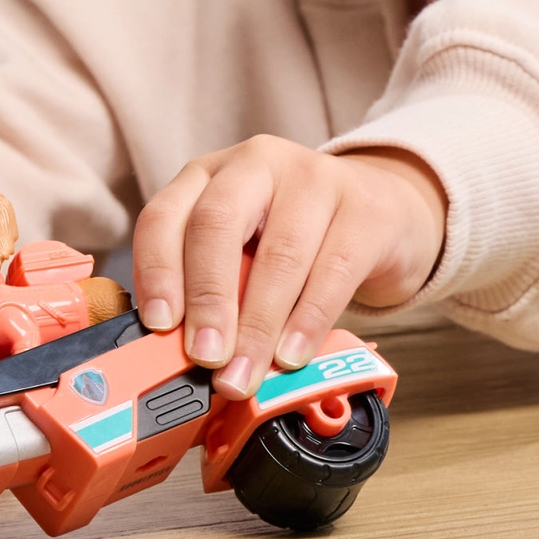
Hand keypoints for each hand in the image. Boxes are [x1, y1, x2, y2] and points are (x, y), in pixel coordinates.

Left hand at [132, 139, 445, 400]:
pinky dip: (307, 322)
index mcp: (211, 174)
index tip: (159, 326)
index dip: (156, 271)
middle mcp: (257, 164)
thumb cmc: (299, 239)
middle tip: (205, 357)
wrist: (383, 209)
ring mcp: (316, 179)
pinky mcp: (365, 210)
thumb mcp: (245, 249)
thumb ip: (214, 287)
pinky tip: (291, 356)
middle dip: (207, 298)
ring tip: (245, 374)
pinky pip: (333, 271)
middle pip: (217, 224)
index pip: (166, 214)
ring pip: (279, 254)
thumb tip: (183, 357)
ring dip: (257, 325)